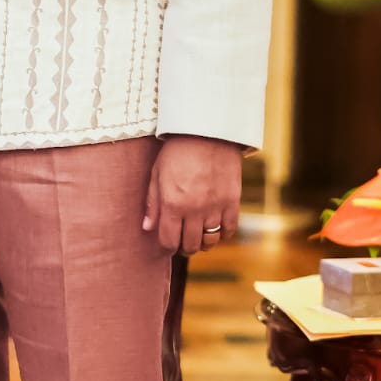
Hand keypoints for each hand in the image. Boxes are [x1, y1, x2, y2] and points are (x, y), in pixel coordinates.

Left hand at [143, 135, 242, 254]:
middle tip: (182, 243)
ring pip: (210, 241)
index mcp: (172, 203)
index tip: (167, 243)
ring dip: (203, 243)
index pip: (169, 240)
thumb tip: (147, 228)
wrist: (208, 132)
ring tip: (198, 238)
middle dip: (184, 248)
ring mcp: (215, 207)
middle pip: (190, 245)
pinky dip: (223, 234)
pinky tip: (216, 229)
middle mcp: (194, 210)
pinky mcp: (233, 202)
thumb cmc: (177, 151)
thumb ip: (152, 203)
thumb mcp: (157, 174)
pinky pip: (229, 230)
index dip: (167, 246)